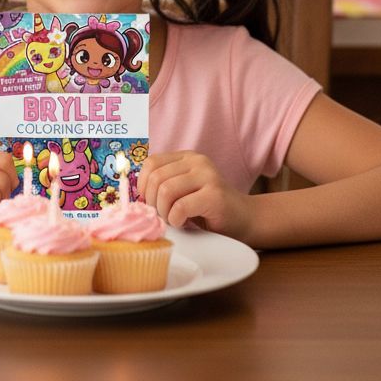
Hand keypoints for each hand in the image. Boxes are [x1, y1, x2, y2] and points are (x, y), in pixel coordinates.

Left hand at [137, 151, 252, 238]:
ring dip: (164, 213)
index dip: (143, 185)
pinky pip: (181, 206)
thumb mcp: (183, 190)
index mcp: (186, 157)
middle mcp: (197, 161)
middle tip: (162, 216)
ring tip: (173, 220)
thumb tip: (135, 195)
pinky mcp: (215, 195)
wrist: (245, 219)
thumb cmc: (208, 209)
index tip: (148, 202)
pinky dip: (176, 219)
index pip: (151, 162)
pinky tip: (183, 223)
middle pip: (156, 178)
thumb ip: (164, 185)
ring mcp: (208, 176)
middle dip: (153, 202)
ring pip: (166, 191)